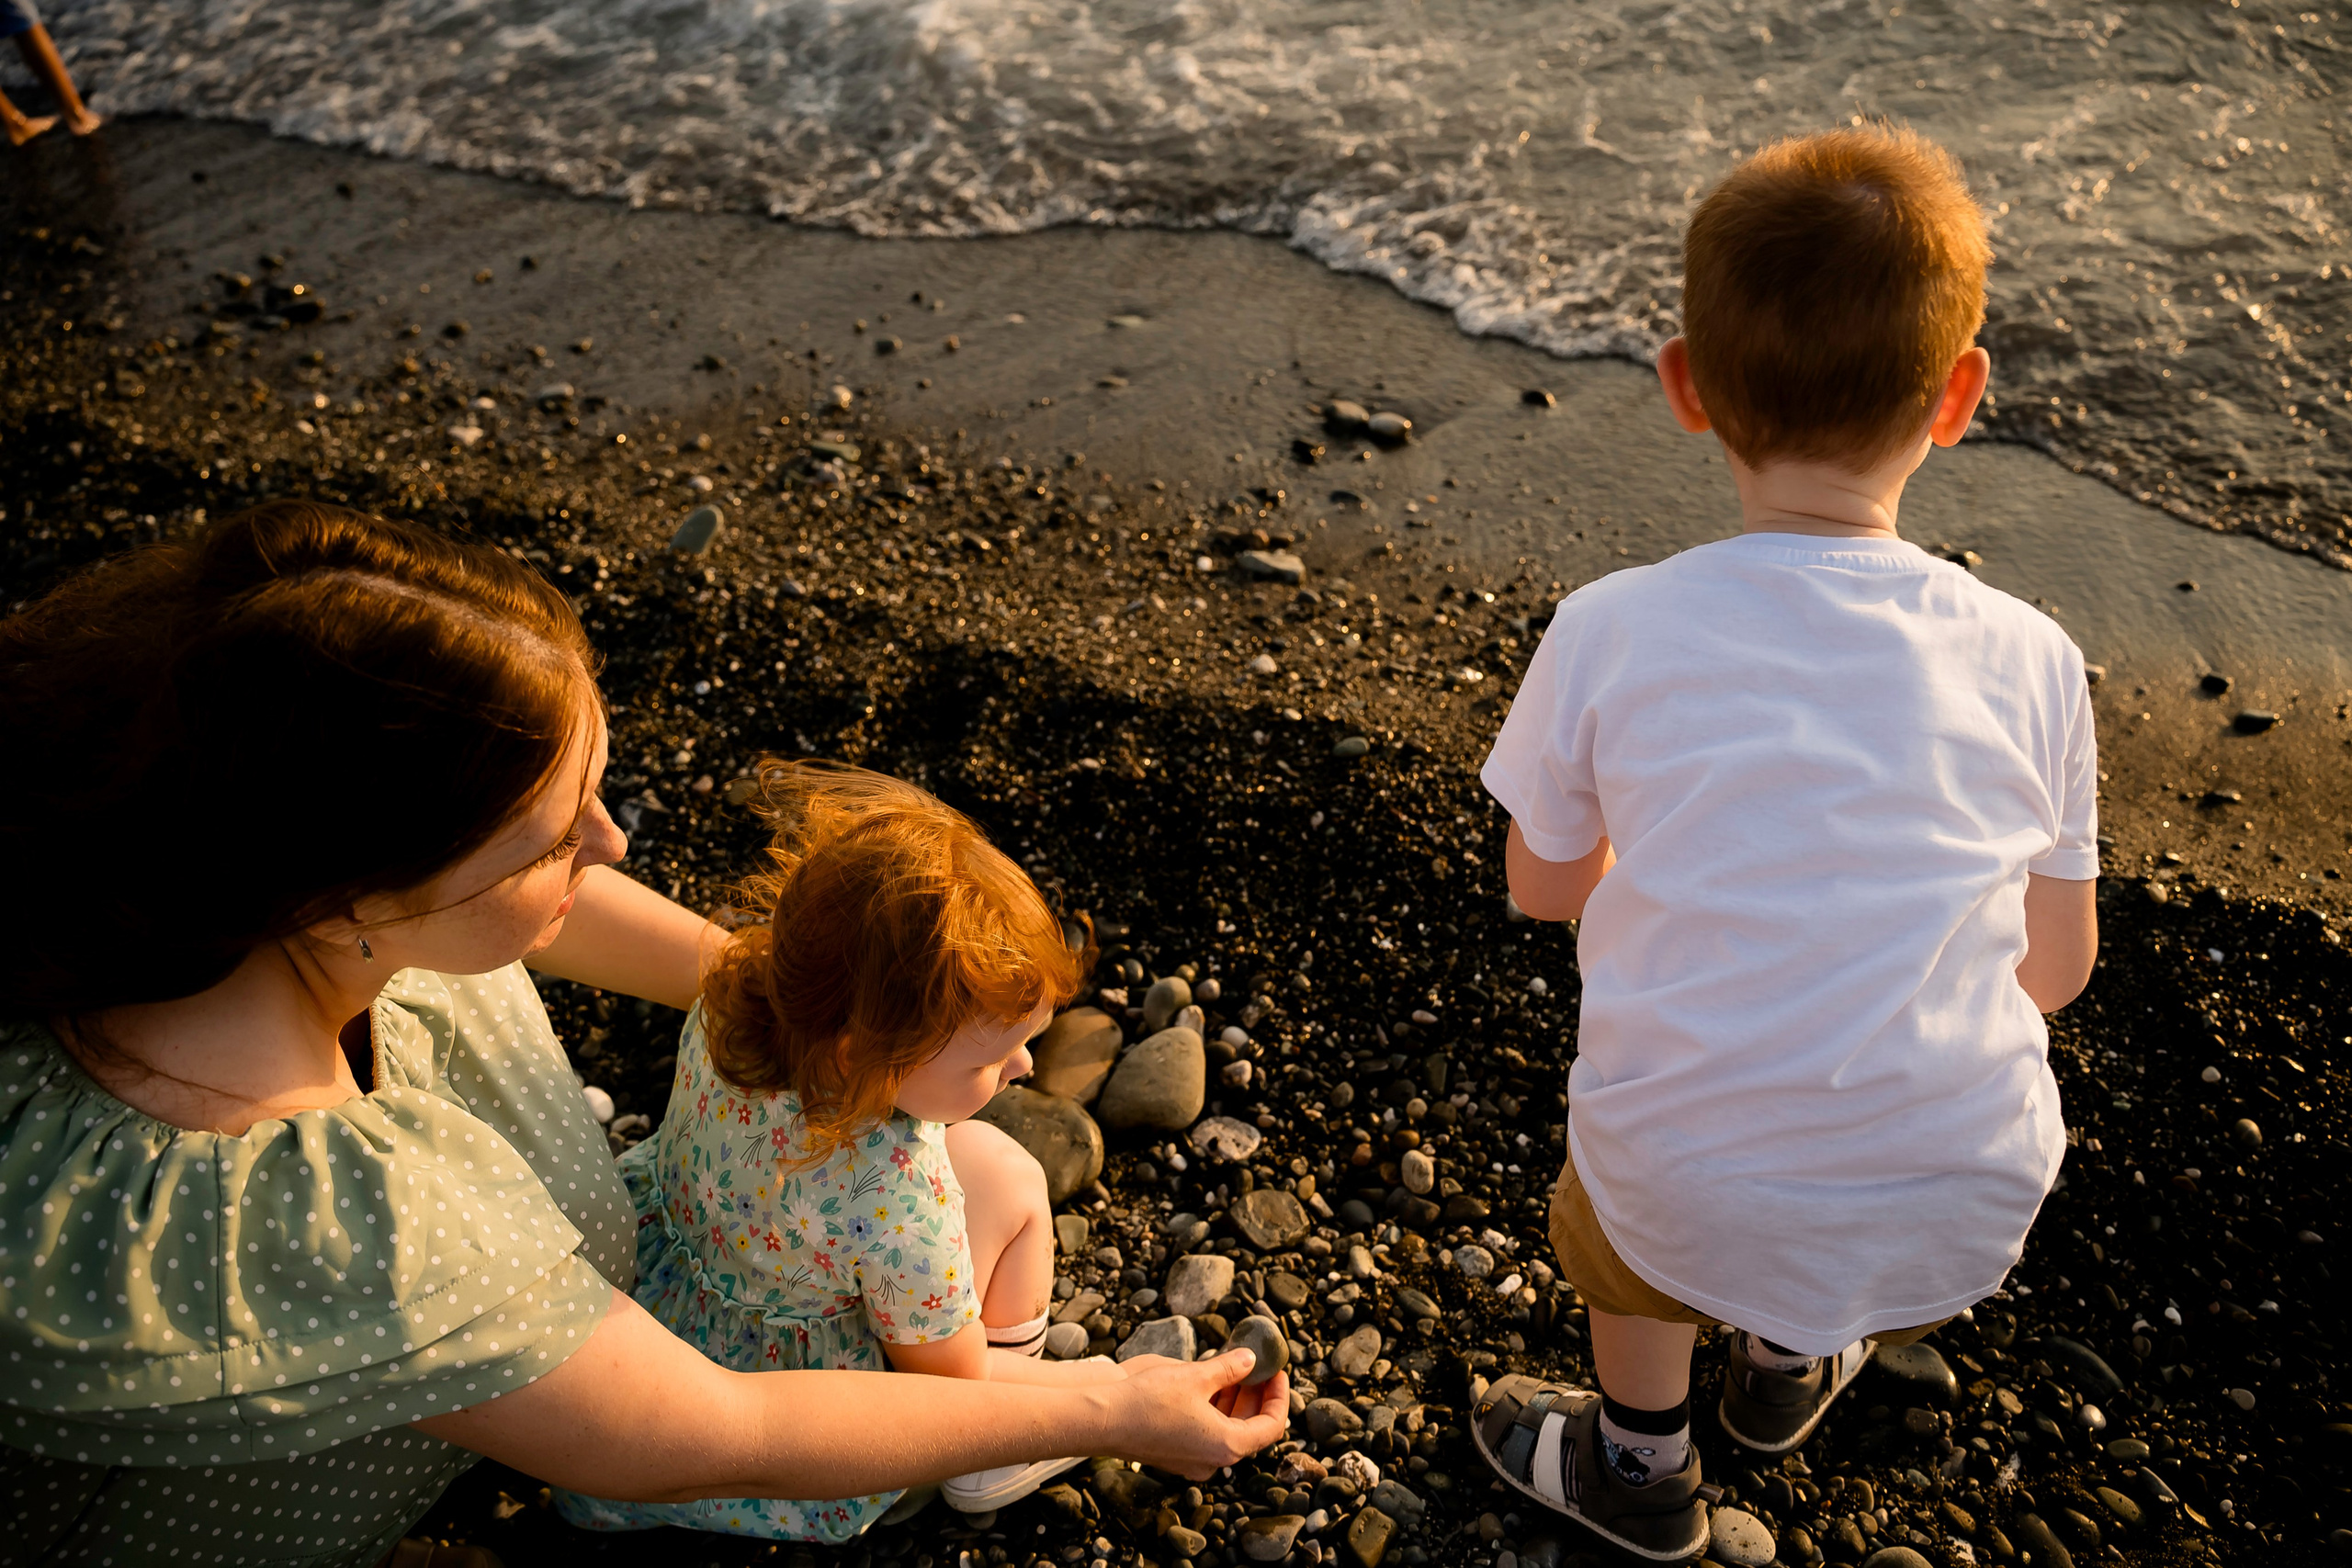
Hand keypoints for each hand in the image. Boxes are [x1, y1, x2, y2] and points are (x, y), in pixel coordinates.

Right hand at [1098, 1348, 1289, 1478]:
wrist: (1100, 1418)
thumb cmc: (1148, 1399)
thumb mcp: (1195, 1376)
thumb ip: (1229, 1368)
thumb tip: (1251, 1359)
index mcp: (1227, 1446)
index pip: (1271, 1426)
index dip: (1278, 1396)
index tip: (1276, 1371)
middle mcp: (1213, 1461)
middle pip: (1249, 1428)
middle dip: (1255, 1395)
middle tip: (1256, 1365)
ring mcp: (1192, 1461)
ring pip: (1226, 1430)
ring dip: (1233, 1400)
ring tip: (1232, 1368)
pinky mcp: (1173, 1454)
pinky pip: (1205, 1433)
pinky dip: (1212, 1409)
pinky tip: (1206, 1382)